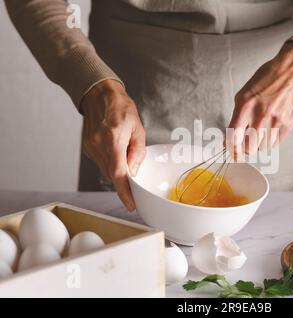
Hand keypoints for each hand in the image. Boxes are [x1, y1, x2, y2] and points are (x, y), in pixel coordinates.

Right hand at [81, 80, 145, 210]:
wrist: (99, 95)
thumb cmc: (121, 108)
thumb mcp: (137, 128)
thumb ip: (137, 152)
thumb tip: (134, 172)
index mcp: (113, 140)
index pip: (119, 173)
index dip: (125, 192)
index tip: (131, 204)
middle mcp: (98, 145)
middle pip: (113, 175)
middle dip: (124, 182)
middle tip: (134, 183)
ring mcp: (90, 147)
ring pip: (106, 170)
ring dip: (118, 170)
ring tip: (124, 154)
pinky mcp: (87, 148)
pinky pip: (101, 163)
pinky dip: (110, 163)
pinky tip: (115, 150)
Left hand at [227, 42, 292, 153]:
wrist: (292, 70)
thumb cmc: (267, 79)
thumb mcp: (244, 93)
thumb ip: (237, 116)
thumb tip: (231, 137)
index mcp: (246, 105)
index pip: (234, 136)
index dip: (230, 146)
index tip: (230, 147)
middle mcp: (261, 114)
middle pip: (249, 148)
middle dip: (245, 146)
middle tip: (246, 140)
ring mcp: (276, 120)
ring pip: (263, 148)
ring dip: (259, 143)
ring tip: (261, 131)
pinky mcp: (289, 123)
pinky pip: (276, 143)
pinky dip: (271, 140)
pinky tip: (271, 128)